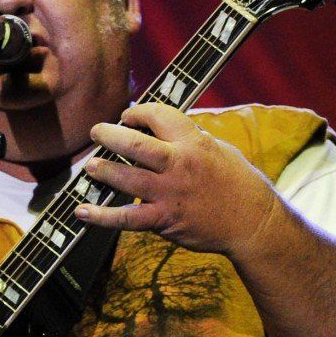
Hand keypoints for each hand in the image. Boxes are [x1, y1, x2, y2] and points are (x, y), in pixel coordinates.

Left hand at [75, 104, 276, 257]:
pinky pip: (126, 219)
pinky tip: (82, 212)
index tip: (127, 117)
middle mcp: (179, 165)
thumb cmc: (240, 185)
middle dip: (108, 134)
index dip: (137, 112)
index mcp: (194, 142)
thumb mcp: (221, 151)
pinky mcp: (165, 220)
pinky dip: (101, 216)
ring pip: (125, 178)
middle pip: (133, 144)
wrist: (253, 224)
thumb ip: (192, 140)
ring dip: (102, 170)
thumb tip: (165, 131)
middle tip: (96, 133)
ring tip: (90, 167)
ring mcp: (170, 194)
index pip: (157, 115)